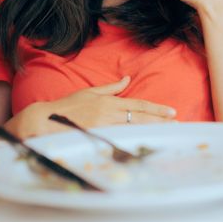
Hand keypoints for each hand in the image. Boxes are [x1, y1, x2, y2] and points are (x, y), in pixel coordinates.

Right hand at [7, 76, 176, 137]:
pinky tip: (146, 143)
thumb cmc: (67, 106)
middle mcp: (109, 113)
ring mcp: (104, 127)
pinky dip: (134, 140)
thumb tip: (127, 78)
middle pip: (141, 118)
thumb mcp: (90, 92)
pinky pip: (120, 140)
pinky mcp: (97, 138)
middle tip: (177, 124)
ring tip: (168, 133)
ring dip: (151, 131)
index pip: (139, 106)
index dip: (157, 109)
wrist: (45, 120)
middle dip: (160, 121)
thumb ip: (111, 88)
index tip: (172, 112)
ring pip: (134, 129)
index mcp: (109, 102)